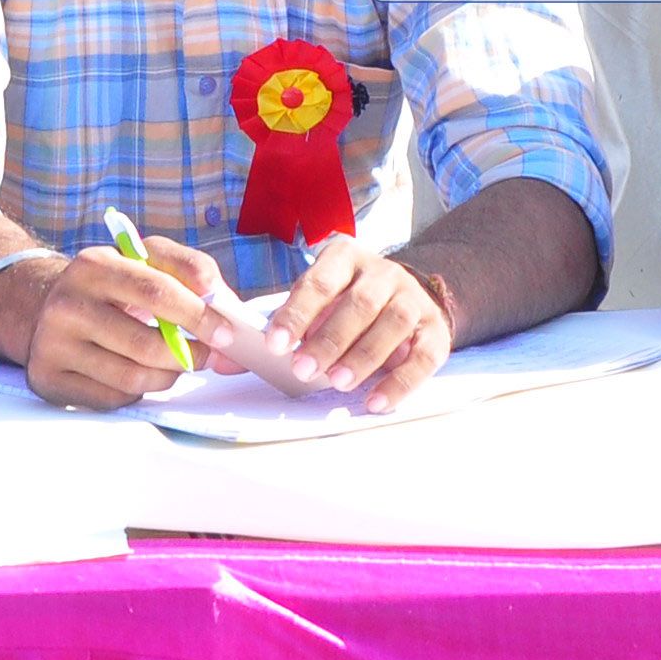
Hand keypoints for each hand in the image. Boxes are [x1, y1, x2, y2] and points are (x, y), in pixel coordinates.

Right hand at [21, 234, 228, 410]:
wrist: (46, 307)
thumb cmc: (111, 286)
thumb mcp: (144, 259)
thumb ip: (189, 268)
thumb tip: (222, 301)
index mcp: (93, 265)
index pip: (156, 292)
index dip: (198, 316)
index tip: (225, 333)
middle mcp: (67, 305)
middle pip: (146, 345)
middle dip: (190, 355)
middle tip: (209, 355)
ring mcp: (53, 345)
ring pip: (133, 378)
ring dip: (167, 375)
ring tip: (174, 362)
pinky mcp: (49, 379)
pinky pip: (113, 398)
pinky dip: (138, 390)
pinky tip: (137, 371)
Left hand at [255, 238, 454, 408]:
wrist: (410, 294)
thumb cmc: (346, 302)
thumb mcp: (315, 300)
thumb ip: (279, 326)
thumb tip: (224, 360)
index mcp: (345, 258)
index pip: (319, 282)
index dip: (296, 313)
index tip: (274, 344)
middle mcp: (382, 272)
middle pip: (358, 303)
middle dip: (329, 339)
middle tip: (303, 369)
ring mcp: (413, 299)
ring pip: (392, 324)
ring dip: (363, 356)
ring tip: (337, 383)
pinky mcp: (436, 331)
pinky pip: (423, 357)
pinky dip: (400, 381)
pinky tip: (375, 401)